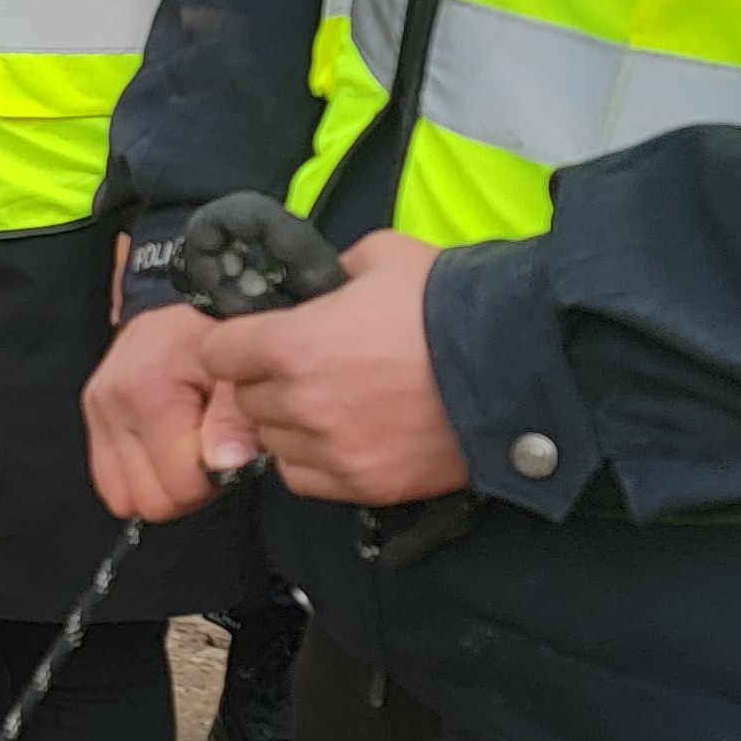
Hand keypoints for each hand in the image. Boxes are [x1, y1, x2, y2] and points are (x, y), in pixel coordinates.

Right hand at [84, 304, 261, 521]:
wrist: (171, 310)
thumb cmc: (211, 342)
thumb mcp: (238, 374)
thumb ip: (235, 421)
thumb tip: (223, 466)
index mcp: (148, 392)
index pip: (182, 484)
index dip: (213, 480)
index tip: (226, 452)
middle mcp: (110, 406)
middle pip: (151, 501)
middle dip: (186, 489)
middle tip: (206, 456)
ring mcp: (95, 415)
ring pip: (126, 501)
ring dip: (160, 488)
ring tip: (182, 456)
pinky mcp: (90, 421)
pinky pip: (110, 487)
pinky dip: (138, 482)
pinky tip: (160, 455)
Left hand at [198, 233, 466, 504]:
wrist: (522, 363)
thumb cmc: (450, 301)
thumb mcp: (383, 255)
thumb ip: (332, 271)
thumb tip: (317, 284)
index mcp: (292, 343)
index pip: (218, 352)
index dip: (234, 341)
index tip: (253, 339)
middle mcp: (301, 402)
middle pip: (246, 399)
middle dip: (265, 380)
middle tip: (305, 367)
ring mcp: (332, 449)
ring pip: (273, 441)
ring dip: (289, 423)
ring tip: (332, 402)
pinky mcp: (365, 485)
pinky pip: (304, 478)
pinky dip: (313, 460)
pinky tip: (343, 437)